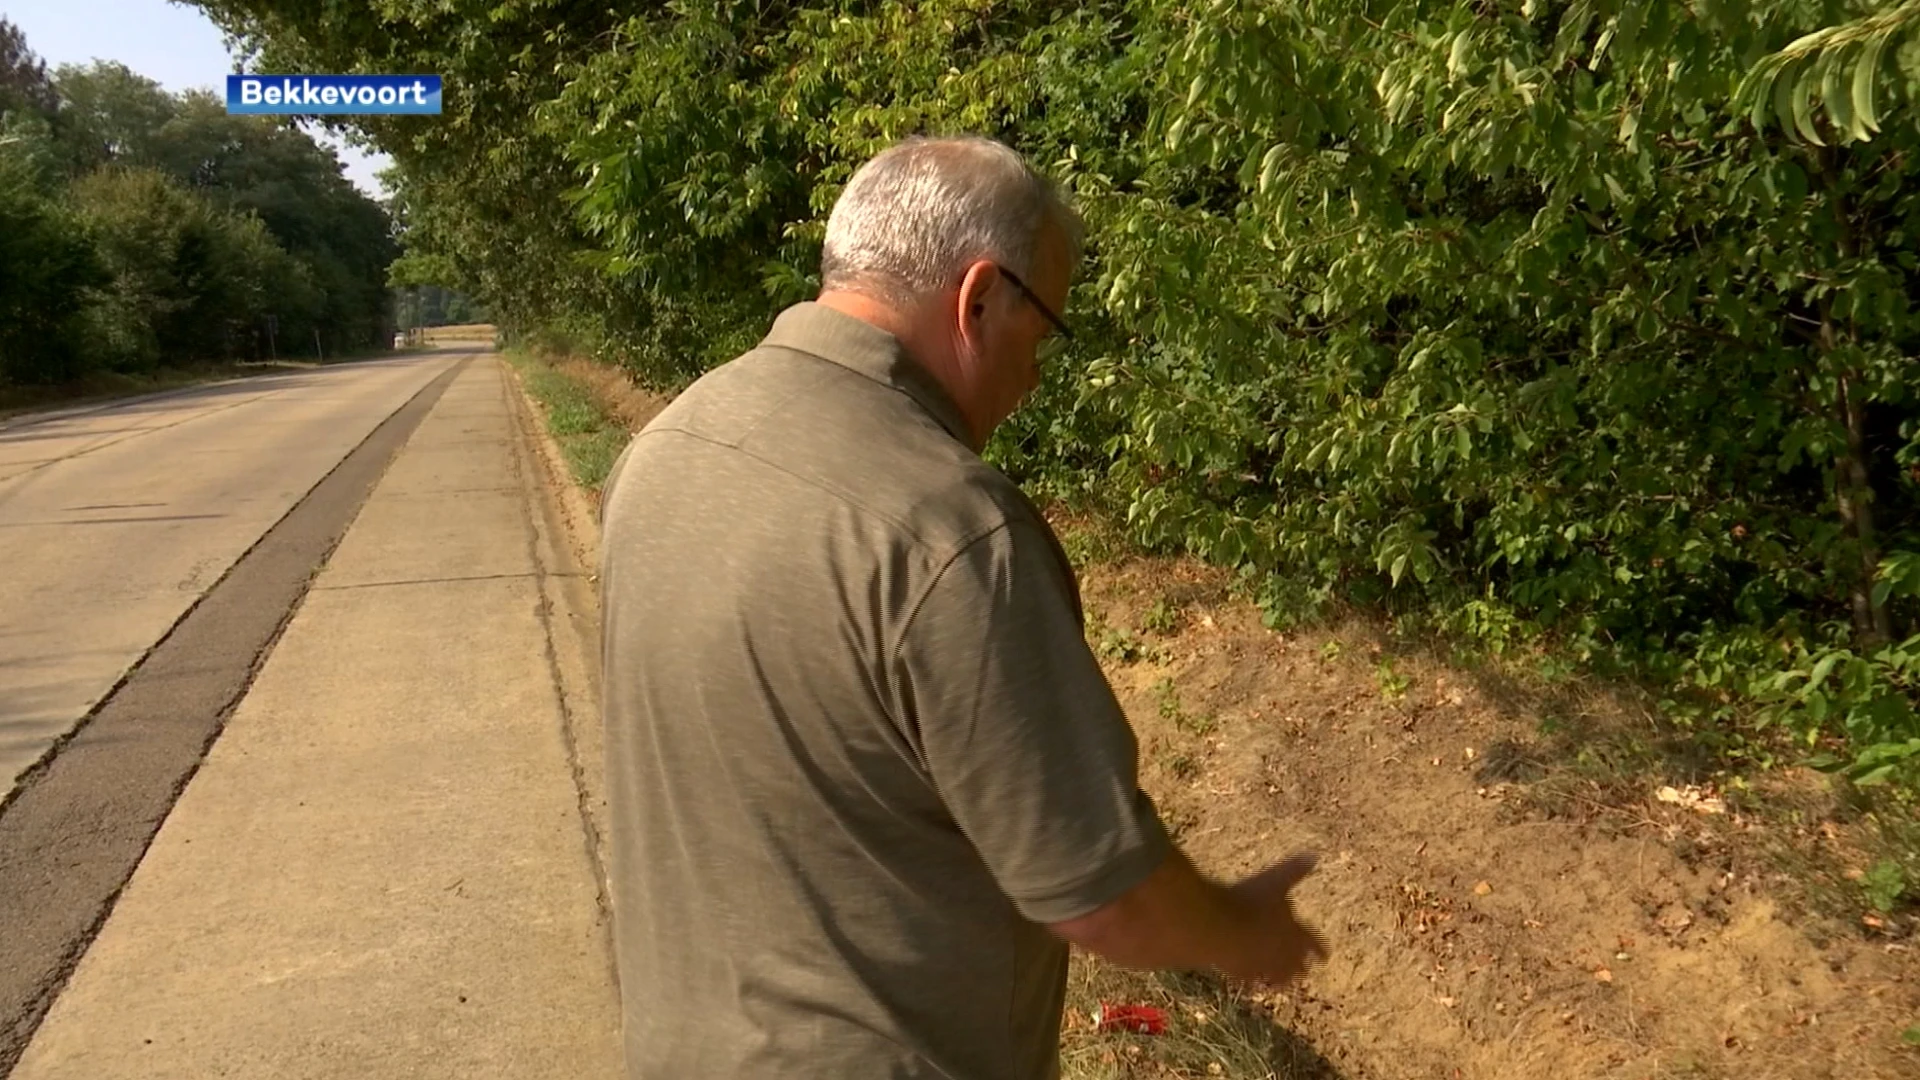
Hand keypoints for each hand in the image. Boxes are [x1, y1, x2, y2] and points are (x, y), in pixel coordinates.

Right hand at [1217, 851, 1327, 983]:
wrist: (1217, 926)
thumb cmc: (1249, 900)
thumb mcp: (1274, 880)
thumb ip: (1295, 870)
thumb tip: (1314, 854)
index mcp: (1295, 933)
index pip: (1313, 944)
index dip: (1320, 950)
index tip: (1325, 958)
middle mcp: (1282, 955)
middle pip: (1296, 966)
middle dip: (1300, 968)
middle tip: (1304, 973)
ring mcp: (1260, 966)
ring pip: (1274, 977)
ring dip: (1278, 979)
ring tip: (1277, 983)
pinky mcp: (1239, 973)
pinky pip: (1249, 979)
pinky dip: (1252, 979)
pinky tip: (1250, 980)